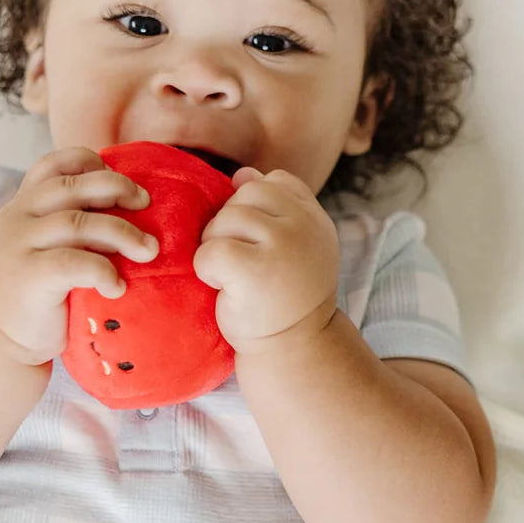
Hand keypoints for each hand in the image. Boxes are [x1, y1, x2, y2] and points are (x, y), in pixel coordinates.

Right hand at [0, 147, 157, 365]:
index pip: (54, 164)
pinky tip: (117, 287)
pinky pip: (74, 263)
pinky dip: (104, 271)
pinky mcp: (27, 277)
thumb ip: (66, 226)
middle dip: (117, 188)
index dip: (90, 162)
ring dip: (123, 233)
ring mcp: (18, 246)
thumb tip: (129, 210)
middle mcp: (17, 218)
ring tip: (149, 251)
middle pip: (73, 187)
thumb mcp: (42, 248)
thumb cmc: (33, 295)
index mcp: (23, 205)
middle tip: (147, 204)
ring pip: (78, 223)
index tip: (122, 180)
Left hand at [193, 168, 339, 353]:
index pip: (275, 182)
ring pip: (224, 219)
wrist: (293, 350)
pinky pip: (211, 250)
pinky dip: (208, 270)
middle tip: (244, 264)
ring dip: (217, 247)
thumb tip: (242, 172)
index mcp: (316, 218)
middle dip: (232, 226)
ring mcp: (284, 245)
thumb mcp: (291, 246)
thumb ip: (275, 207)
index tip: (261, 248)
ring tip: (235, 277)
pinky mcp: (256, 270)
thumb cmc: (285, 299)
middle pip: (246, 194)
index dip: (256, 209)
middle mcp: (306, 226)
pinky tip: (225, 288)